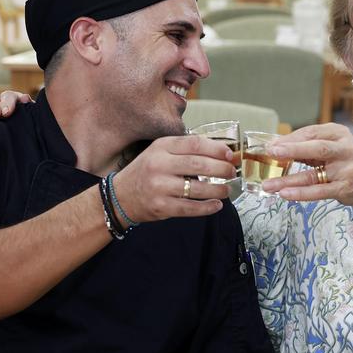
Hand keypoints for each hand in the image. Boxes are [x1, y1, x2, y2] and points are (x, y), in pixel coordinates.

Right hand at [111, 135, 236, 222]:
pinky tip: (216, 205)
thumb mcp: (159, 152)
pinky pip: (190, 208)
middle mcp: (159, 165)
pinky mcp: (161, 207)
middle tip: (232, 172)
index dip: (216, 149)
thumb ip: (184, 150)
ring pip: (197, 188)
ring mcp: (159, 187)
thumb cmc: (146, 172)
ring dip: (218, 190)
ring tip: (226, 190)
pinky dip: (207, 207)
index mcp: (161, 147)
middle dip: (221, 169)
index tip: (229, 155)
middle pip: (199, 164)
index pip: (194, 144)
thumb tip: (219, 153)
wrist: (120, 196)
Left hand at [261, 123, 352, 207]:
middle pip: (317, 147)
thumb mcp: (330, 146)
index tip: (270, 145)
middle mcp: (345, 149)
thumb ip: (306, 146)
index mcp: (338, 133)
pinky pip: (320, 191)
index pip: (311, 132)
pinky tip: (285, 194)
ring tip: (268, 184)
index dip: (290, 139)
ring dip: (288, 180)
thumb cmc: (344, 162)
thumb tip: (275, 147)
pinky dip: (301, 193)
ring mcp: (347, 170)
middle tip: (271, 152)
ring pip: (314, 174)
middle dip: (293, 149)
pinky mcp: (345, 188)